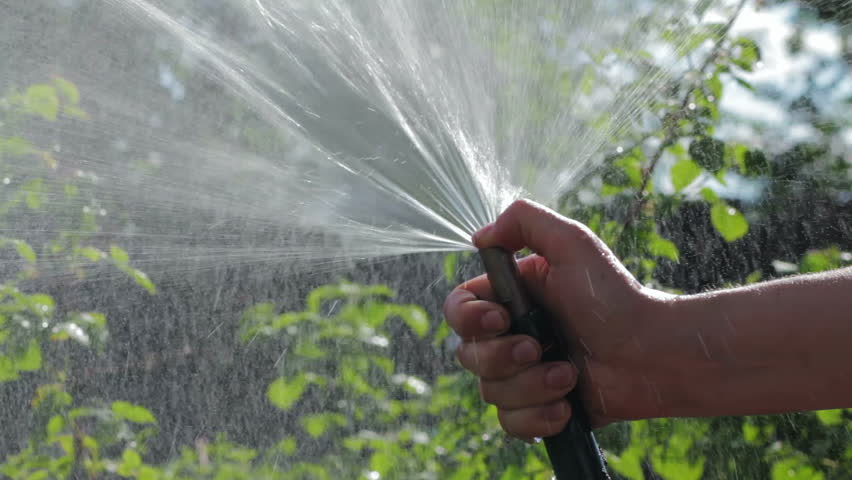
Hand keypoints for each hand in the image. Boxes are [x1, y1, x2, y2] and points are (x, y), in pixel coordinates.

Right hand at [444, 200, 667, 439]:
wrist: (652, 355)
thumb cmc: (615, 297)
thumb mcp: (573, 243)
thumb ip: (524, 221)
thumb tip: (479, 237)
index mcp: (511, 298)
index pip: (458, 310)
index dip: (469, 319)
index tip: (503, 319)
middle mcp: (511, 335)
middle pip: (467, 356)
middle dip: (503, 357)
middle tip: (542, 348)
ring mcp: (523, 375)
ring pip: (490, 393)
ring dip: (530, 387)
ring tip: (568, 376)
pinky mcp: (540, 408)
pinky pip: (511, 424)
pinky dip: (537, 418)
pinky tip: (567, 406)